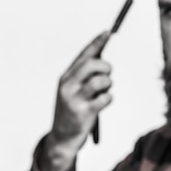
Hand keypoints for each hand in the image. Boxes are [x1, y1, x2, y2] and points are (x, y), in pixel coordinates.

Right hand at [41, 31, 113, 170]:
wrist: (61, 138)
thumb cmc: (72, 111)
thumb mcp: (74, 91)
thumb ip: (85, 76)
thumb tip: (105, 60)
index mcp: (66, 77)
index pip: (83, 55)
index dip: (97, 43)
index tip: (108, 32)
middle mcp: (68, 85)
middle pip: (93, 64)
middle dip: (106, 68)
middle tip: (108, 75)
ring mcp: (74, 98)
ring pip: (101, 81)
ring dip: (108, 86)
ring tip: (103, 93)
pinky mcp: (83, 112)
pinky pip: (105, 98)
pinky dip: (108, 99)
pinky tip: (101, 104)